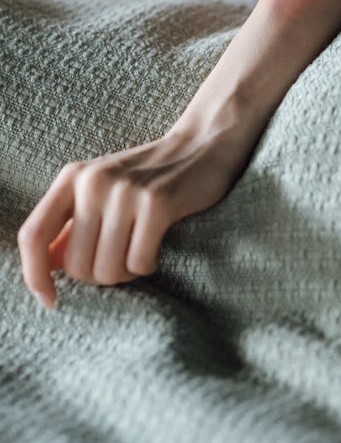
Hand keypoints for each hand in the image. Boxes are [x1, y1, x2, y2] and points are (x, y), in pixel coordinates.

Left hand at [17, 125, 248, 308]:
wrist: (205, 143)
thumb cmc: (153, 174)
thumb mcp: (104, 190)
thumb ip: (72, 224)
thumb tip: (46, 266)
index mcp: (73, 177)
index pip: (33, 235)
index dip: (34, 275)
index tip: (51, 300)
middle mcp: (94, 182)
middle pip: (76, 265)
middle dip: (100, 275)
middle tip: (121, 260)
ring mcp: (126, 191)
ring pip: (107, 269)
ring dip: (126, 273)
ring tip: (139, 253)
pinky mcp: (159, 203)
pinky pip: (139, 262)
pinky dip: (147, 266)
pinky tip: (156, 250)